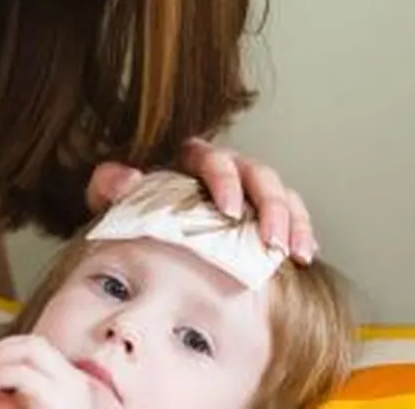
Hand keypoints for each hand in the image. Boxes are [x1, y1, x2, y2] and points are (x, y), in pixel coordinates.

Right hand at [0, 335, 94, 408]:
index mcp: (59, 401)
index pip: (24, 372)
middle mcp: (71, 381)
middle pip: (32, 347)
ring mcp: (73, 373)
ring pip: (35, 342)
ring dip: (6, 348)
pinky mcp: (69, 371)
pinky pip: (40, 350)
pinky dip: (17, 352)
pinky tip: (3, 366)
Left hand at [84, 138, 316, 263]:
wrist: (144, 235)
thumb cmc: (134, 212)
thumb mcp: (114, 199)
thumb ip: (109, 185)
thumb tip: (128, 179)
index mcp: (193, 160)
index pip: (214, 159)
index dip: (225, 180)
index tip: (228, 210)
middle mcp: (229, 169)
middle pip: (259, 174)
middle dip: (270, 206)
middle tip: (271, 239)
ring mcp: (251, 191)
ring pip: (283, 193)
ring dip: (293, 222)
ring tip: (296, 254)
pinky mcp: (266, 214)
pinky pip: (293, 215)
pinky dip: (302, 232)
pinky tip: (305, 254)